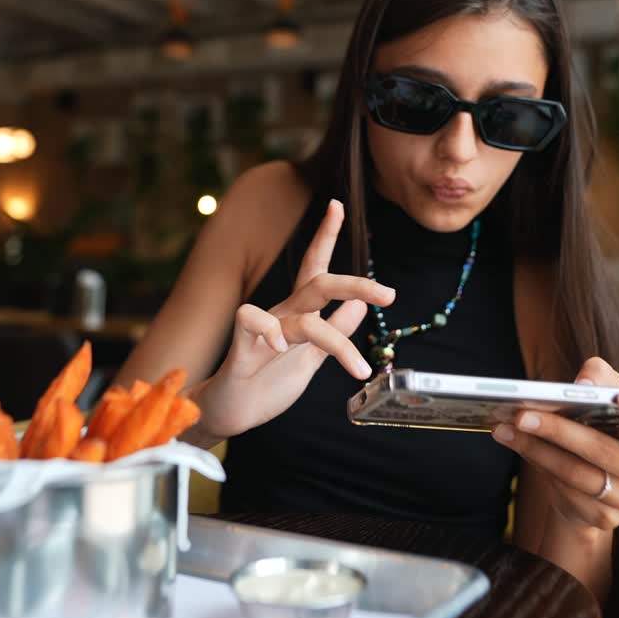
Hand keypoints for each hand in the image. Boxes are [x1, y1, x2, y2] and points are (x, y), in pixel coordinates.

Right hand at [194, 199, 393, 438]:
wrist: (229, 413)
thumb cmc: (266, 383)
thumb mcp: (311, 356)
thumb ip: (335, 330)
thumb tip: (362, 307)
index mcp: (298, 314)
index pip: (316, 268)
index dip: (326, 235)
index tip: (338, 204)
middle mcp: (283, 314)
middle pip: (319, 283)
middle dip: (355, 283)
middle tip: (389, 294)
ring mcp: (263, 329)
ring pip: (304, 314)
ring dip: (337, 343)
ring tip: (359, 368)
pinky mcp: (242, 346)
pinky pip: (253, 320)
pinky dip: (271, 331)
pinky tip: (280, 348)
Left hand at [492, 357, 618, 530]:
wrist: (590, 476)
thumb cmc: (604, 425)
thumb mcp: (606, 394)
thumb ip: (600, 377)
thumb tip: (584, 383)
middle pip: (605, 451)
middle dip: (559, 430)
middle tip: (523, 414)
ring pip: (578, 474)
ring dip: (537, 449)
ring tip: (508, 428)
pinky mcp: (605, 519)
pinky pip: (565, 491)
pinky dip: (539, 465)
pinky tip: (520, 447)